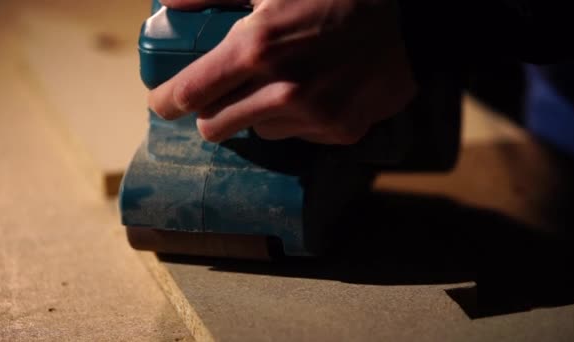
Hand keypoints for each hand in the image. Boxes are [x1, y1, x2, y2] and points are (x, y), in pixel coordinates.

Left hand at [150, 0, 416, 143]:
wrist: (409, 18)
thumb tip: (167, 1)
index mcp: (257, 49)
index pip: (189, 94)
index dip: (167, 101)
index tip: (164, 102)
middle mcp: (281, 91)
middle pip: (215, 127)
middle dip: (211, 112)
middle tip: (221, 95)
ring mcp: (313, 117)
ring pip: (257, 132)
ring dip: (256, 114)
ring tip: (279, 86)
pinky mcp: (339, 132)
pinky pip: (296, 136)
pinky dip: (294, 120)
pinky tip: (313, 94)